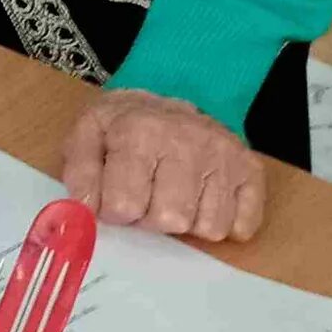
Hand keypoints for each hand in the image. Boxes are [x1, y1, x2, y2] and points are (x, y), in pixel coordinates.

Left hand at [61, 88, 267, 241]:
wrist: (166, 103)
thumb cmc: (124, 125)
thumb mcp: (88, 134)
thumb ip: (79, 172)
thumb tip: (85, 209)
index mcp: (139, 132)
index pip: (125, 205)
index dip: (115, 212)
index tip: (115, 199)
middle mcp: (188, 141)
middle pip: (170, 221)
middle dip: (151, 219)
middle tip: (147, 198)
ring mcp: (225, 156)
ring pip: (209, 228)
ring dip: (187, 223)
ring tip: (173, 195)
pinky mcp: (252, 170)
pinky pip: (242, 226)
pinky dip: (222, 223)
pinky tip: (203, 199)